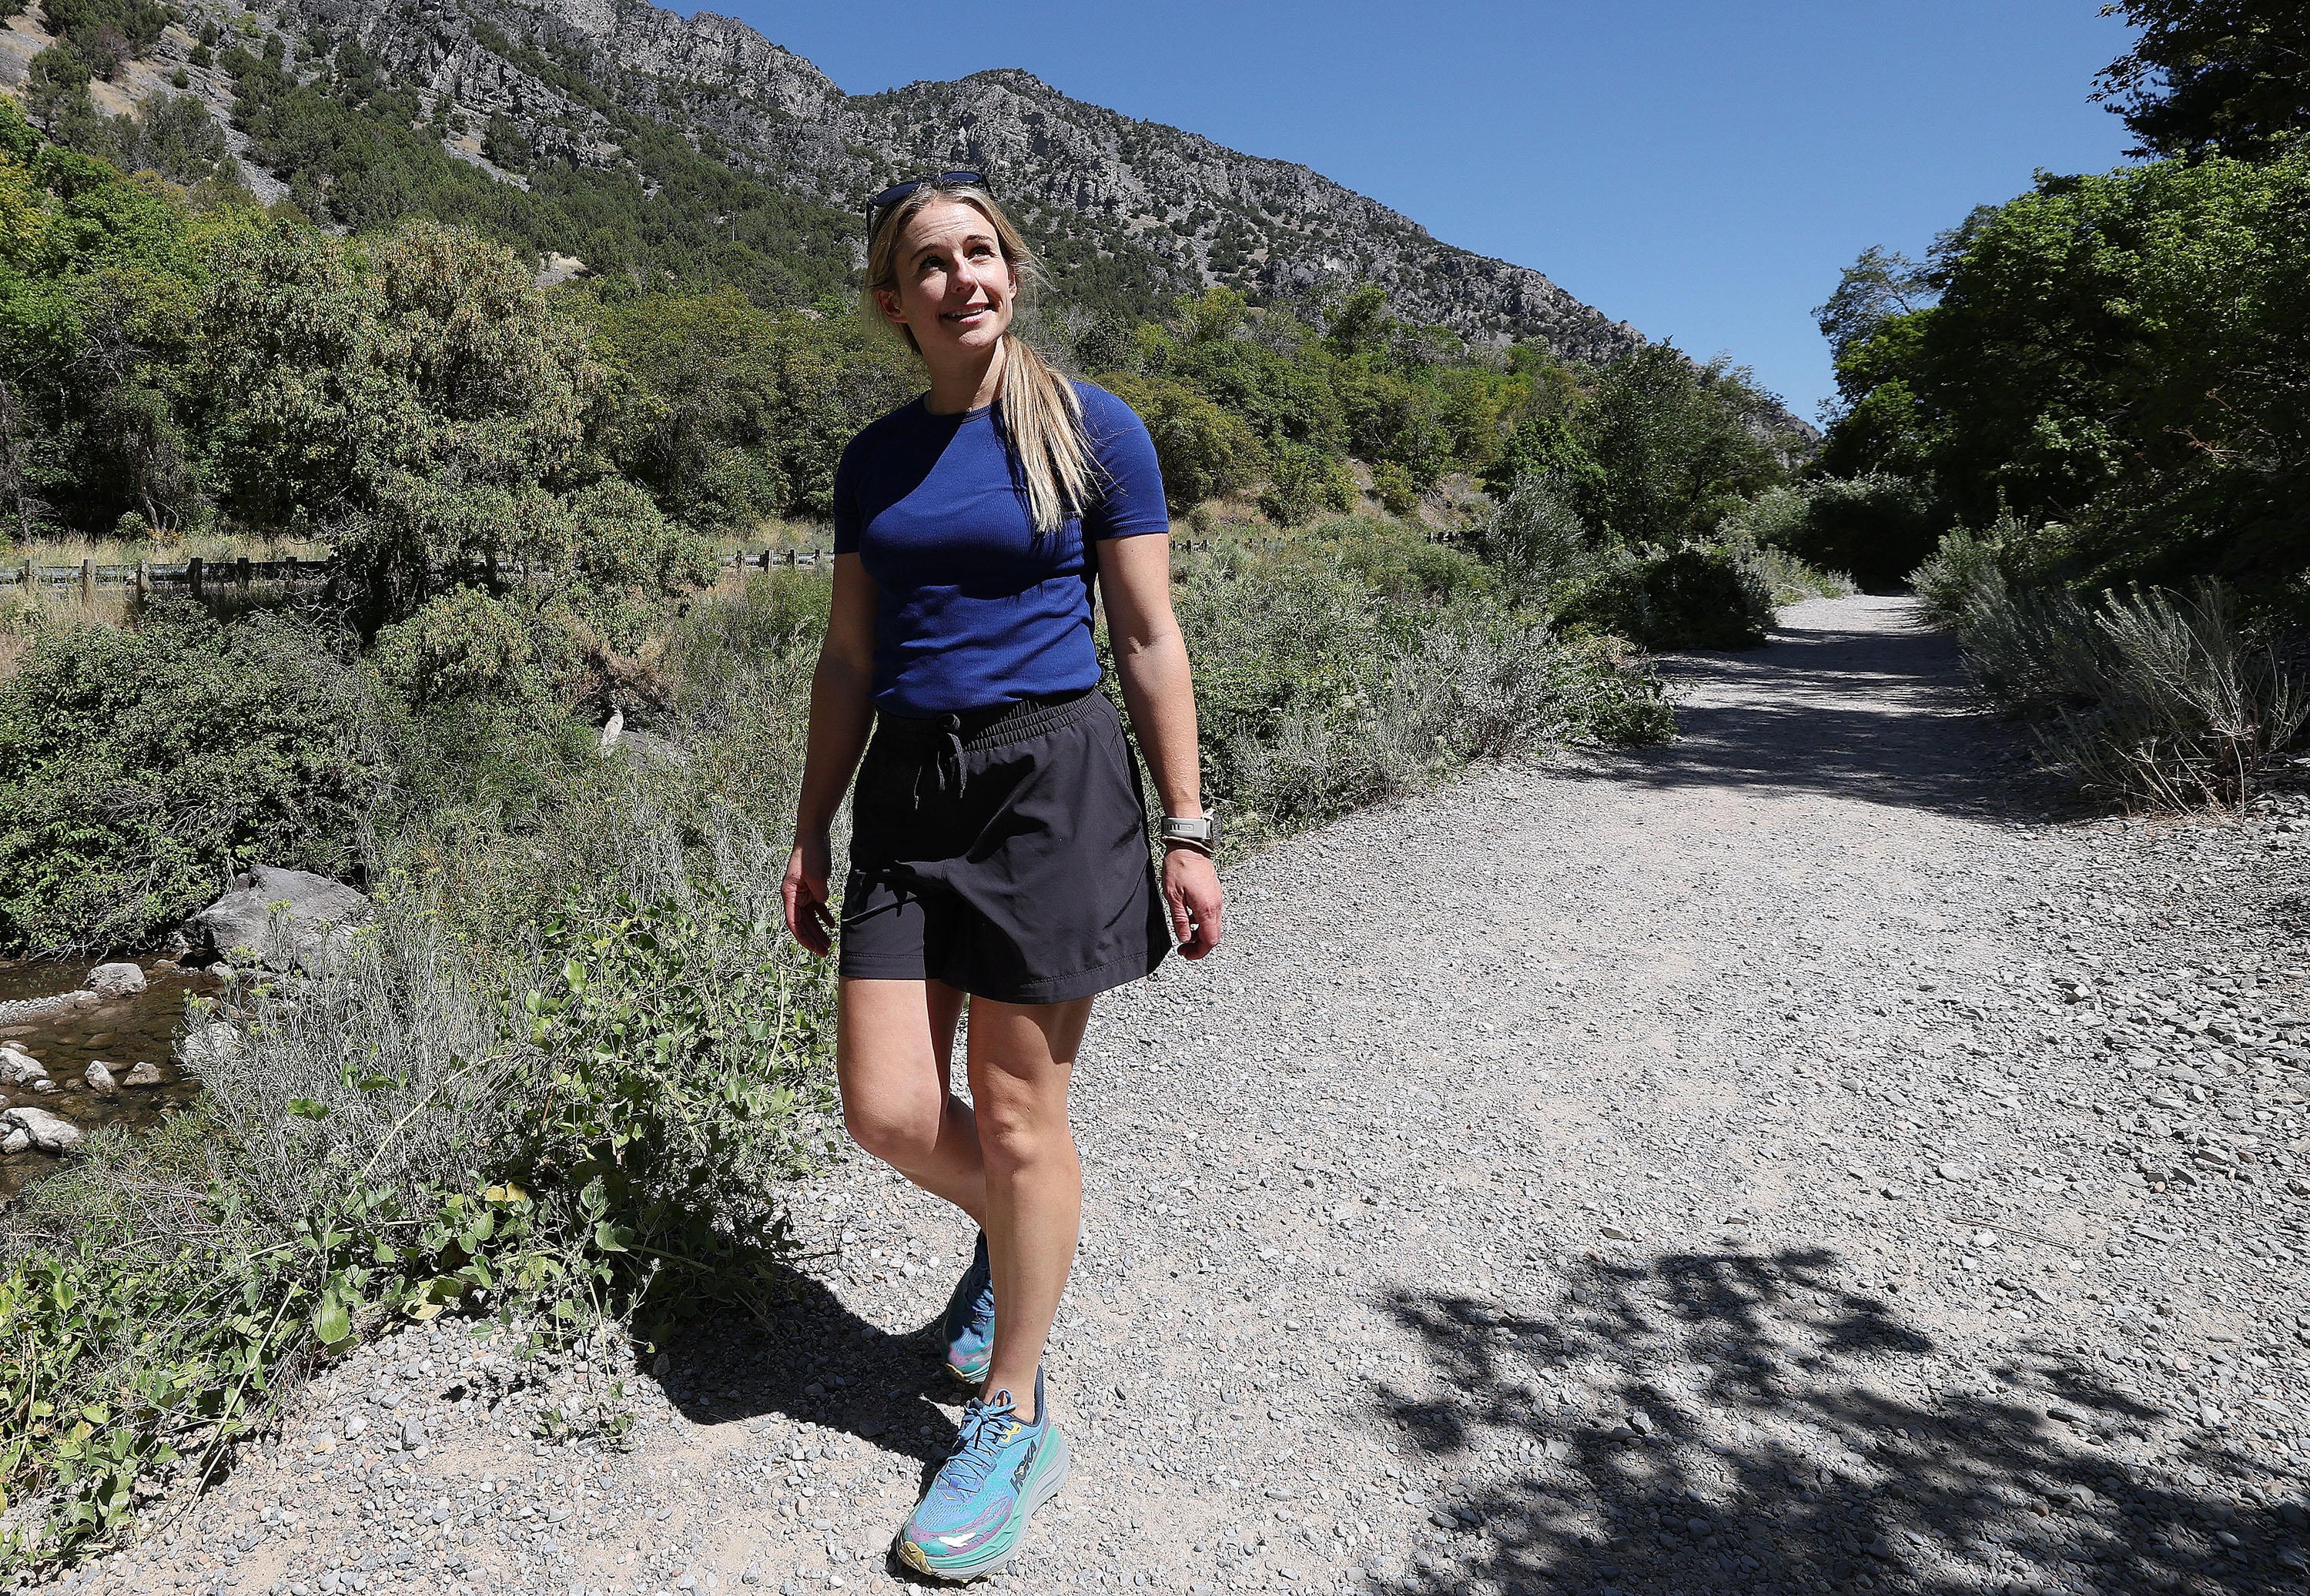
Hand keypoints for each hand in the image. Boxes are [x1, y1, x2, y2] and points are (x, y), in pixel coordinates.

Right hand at [782, 834, 835, 956]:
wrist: (813, 835)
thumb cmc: (810, 853)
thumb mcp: (816, 873)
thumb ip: (819, 892)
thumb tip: (823, 902)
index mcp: (789, 894)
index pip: (794, 923)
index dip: (804, 938)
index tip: (815, 949)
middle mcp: (794, 896)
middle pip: (803, 924)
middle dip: (813, 939)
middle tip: (826, 952)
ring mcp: (803, 893)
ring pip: (810, 918)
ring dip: (819, 930)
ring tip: (830, 943)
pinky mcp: (812, 888)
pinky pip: (816, 908)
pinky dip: (823, 916)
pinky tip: (831, 925)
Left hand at [1161, 845, 1222, 958]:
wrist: (1189, 847)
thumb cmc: (1179, 867)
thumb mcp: (1173, 897)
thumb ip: (1180, 920)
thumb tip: (1184, 938)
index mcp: (1206, 908)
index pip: (1210, 940)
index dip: (1198, 952)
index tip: (1186, 953)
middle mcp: (1216, 906)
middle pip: (1214, 935)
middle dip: (1199, 946)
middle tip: (1183, 948)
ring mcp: (1217, 900)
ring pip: (1213, 926)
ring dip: (1200, 934)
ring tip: (1184, 933)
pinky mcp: (1214, 894)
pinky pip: (1212, 915)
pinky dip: (1202, 923)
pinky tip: (1188, 919)